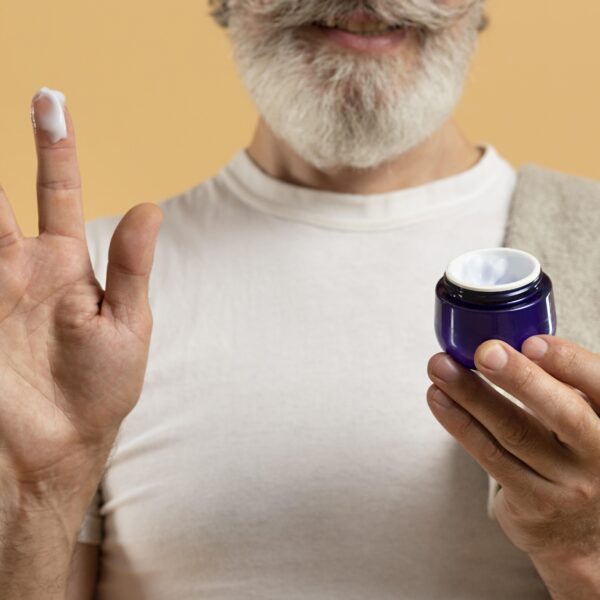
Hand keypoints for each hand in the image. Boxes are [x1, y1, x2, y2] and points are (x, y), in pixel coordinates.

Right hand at [0, 93, 161, 506]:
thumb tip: (151, 206)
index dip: (54, 146)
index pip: (56, 190)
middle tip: (24, 100)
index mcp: (63, 265)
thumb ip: (131, 266)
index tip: (50, 98)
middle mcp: (18, 268)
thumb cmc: (99, 389)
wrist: (60, 448)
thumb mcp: (125, 324)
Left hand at [426, 336, 599, 595]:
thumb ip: (565, 385)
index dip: (569, 363)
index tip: (532, 342)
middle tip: (485, 352)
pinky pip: (490, 456)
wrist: (584, 535)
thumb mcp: (588, 417)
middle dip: (520, 379)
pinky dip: (460, 423)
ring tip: (441, 367)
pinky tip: (439, 398)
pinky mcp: (533, 502)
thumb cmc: (578, 455)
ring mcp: (568, 484)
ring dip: (471, 395)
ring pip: (513, 433)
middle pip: (561, 413)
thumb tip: (512, 340)